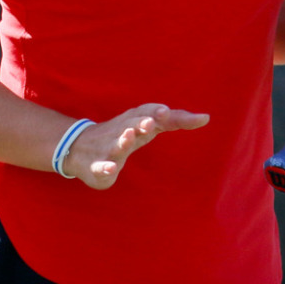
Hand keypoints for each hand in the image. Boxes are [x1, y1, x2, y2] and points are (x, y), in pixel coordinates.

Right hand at [63, 104, 209, 189]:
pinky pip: (101, 166)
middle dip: (142, 121)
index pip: (154, 114)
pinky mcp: (97, 165)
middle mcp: (123, 130)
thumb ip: (173, 121)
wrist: (78, 148)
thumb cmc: (123, 136)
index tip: (183, 115)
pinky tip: (111, 169)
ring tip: (130, 136)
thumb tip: (205, 116)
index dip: (167, 115)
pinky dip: (105, 167)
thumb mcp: (148, 126)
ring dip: (124, 139)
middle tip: (152, 122)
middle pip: (133, 123)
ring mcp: (109, 147)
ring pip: (117, 142)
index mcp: (137, 122)